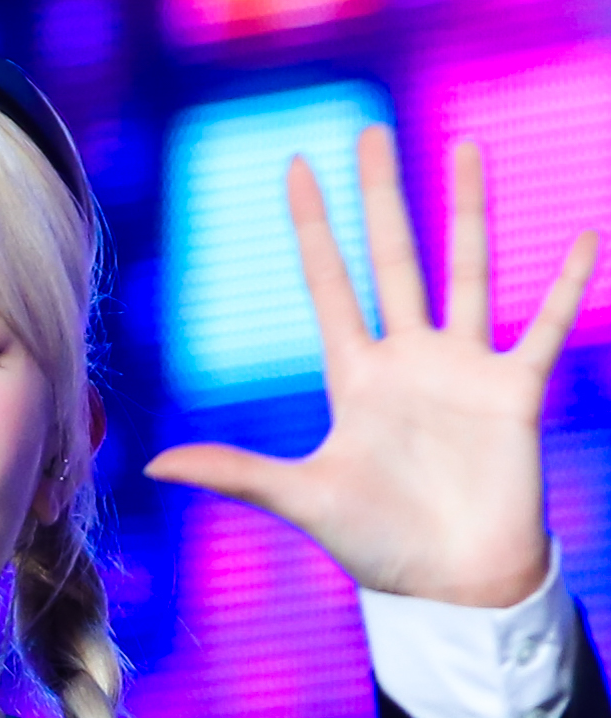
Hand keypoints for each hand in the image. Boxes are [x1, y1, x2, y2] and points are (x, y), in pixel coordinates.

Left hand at [146, 126, 599, 606]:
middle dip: (381, 196)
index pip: (329, 285)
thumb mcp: (303, 500)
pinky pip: (546, 324)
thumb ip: (236, 472)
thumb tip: (151, 466)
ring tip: (466, 147)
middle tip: (370, 131)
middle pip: (392, 258)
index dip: (313, 227)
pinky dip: (568, 284)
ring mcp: (465, 369)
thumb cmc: (380, 548)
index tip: (296, 165)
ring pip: (468, 271)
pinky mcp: (514, 389)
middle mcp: (410, 360)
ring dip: (468, 212)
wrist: (454, 586)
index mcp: (357, 378)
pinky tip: (586, 237)